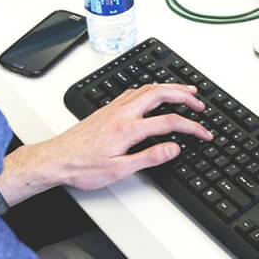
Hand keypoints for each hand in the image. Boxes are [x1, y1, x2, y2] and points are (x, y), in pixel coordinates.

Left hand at [0, 82, 212, 205]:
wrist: (55, 159)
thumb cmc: (82, 167)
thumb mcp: (119, 170)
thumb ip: (149, 157)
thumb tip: (173, 148)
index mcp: (128, 129)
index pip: (169, 122)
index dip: (191, 127)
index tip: (204, 133)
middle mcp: (121, 113)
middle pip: (159, 94)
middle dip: (183, 95)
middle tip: (199, 103)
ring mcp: (113, 109)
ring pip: (146, 89)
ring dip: (168, 87)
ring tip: (184, 91)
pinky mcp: (106, 110)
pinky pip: (133, 91)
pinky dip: (150, 88)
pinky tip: (153, 93)